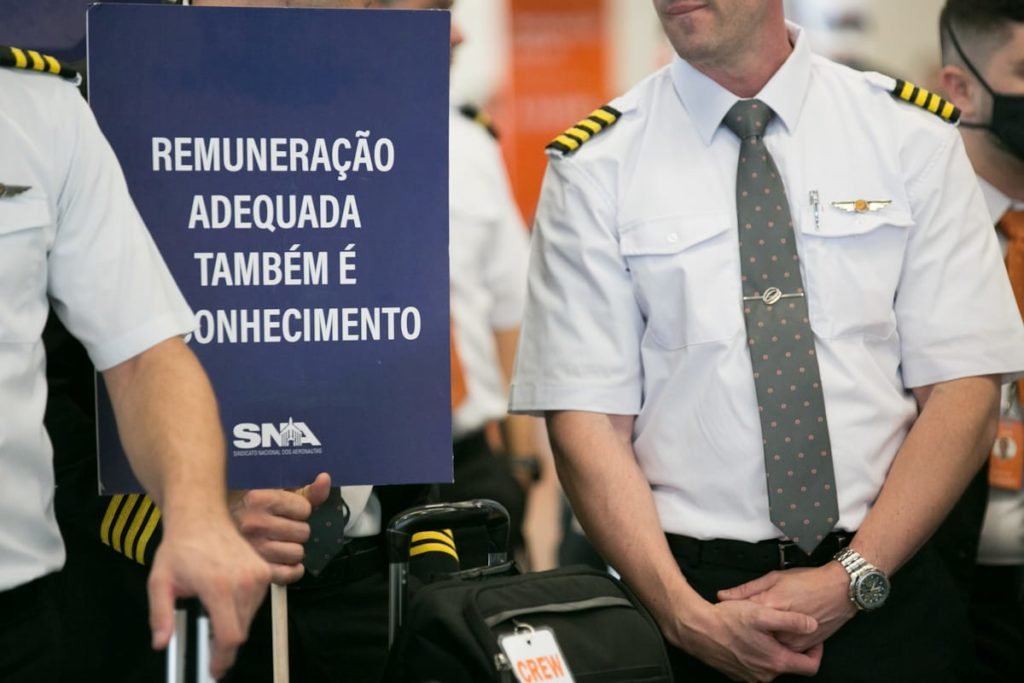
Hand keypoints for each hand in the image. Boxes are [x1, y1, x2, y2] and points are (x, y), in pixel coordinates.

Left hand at [147, 511, 270, 678]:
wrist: (202, 517)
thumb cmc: (180, 548)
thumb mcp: (159, 582)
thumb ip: (159, 615)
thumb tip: (162, 643)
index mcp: (218, 586)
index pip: (230, 635)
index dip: (222, 658)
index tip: (214, 669)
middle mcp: (244, 581)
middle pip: (241, 630)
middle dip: (224, 644)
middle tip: (208, 648)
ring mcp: (258, 575)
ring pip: (250, 618)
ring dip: (234, 624)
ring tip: (214, 612)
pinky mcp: (264, 571)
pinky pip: (256, 603)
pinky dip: (243, 609)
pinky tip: (226, 598)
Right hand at [229, 472, 332, 583]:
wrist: (209, 526)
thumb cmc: (247, 508)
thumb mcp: (274, 491)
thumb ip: (304, 489)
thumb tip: (324, 479)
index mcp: (258, 499)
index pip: (304, 509)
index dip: (299, 509)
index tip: (286, 510)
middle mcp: (254, 523)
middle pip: (303, 532)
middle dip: (296, 530)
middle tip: (280, 527)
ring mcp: (252, 548)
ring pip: (297, 553)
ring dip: (292, 549)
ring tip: (278, 542)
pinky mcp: (253, 569)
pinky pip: (288, 574)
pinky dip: (292, 570)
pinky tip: (285, 561)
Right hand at [668, 598, 822, 681]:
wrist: (697, 629)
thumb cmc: (727, 621)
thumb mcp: (762, 613)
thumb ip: (791, 620)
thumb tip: (812, 625)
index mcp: (776, 661)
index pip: (810, 667)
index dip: (816, 651)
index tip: (812, 638)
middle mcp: (765, 675)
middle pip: (790, 665)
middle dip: (791, 647)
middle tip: (784, 628)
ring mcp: (751, 676)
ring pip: (772, 664)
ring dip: (773, 649)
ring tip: (764, 630)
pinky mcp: (738, 673)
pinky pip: (756, 666)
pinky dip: (757, 653)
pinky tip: (749, 637)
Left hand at [717, 563, 855, 651]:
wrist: (840, 590)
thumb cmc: (809, 581)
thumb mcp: (774, 577)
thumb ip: (747, 588)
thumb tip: (724, 595)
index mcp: (769, 606)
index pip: (738, 614)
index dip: (730, 614)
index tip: (726, 613)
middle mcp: (780, 626)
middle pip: (752, 635)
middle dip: (746, 631)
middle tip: (745, 625)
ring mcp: (793, 639)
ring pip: (768, 646)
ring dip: (763, 640)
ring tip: (764, 629)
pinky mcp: (804, 646)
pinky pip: (786, 651)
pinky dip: (780, 644)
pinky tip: (780, 633)